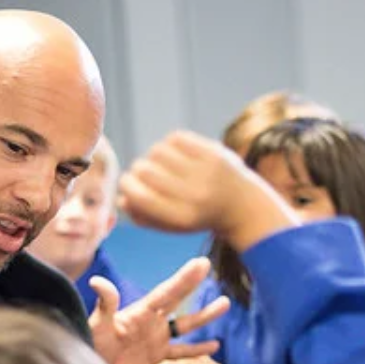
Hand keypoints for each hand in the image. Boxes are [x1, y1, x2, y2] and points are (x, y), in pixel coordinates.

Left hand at [88, 257, 229, 363]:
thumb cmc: (90, 347)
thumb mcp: (98, 326)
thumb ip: (105, 304)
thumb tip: (98, 281)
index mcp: (140, 312)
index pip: (167, 293)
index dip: (184, 279)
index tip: (201, 264)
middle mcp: (151, 322)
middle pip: (177, 301)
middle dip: (192, 284)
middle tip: (209, 266)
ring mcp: (155, 339)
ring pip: (186, 325)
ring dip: (205, 316)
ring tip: (225, 304)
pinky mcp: (155, 357)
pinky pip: (181, 352)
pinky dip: (198, 349)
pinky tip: (215, 346)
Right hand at [120, 131, 298, 251]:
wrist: (243, 206)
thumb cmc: (198, 216)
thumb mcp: (172, 225)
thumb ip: (144, 217)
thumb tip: (121, 199)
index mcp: (182, 217)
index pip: (139, 196)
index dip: (126, 186)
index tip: (128, 184)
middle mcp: (194, 195)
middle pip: (144, 170)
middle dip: (138, 170)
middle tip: (144, 173)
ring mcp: (205, 171)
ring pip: (157, 151)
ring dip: (154, 156)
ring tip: (163, 165)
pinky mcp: (213, 152)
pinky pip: (175, 138)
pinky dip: (170, 144)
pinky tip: (176, 154)